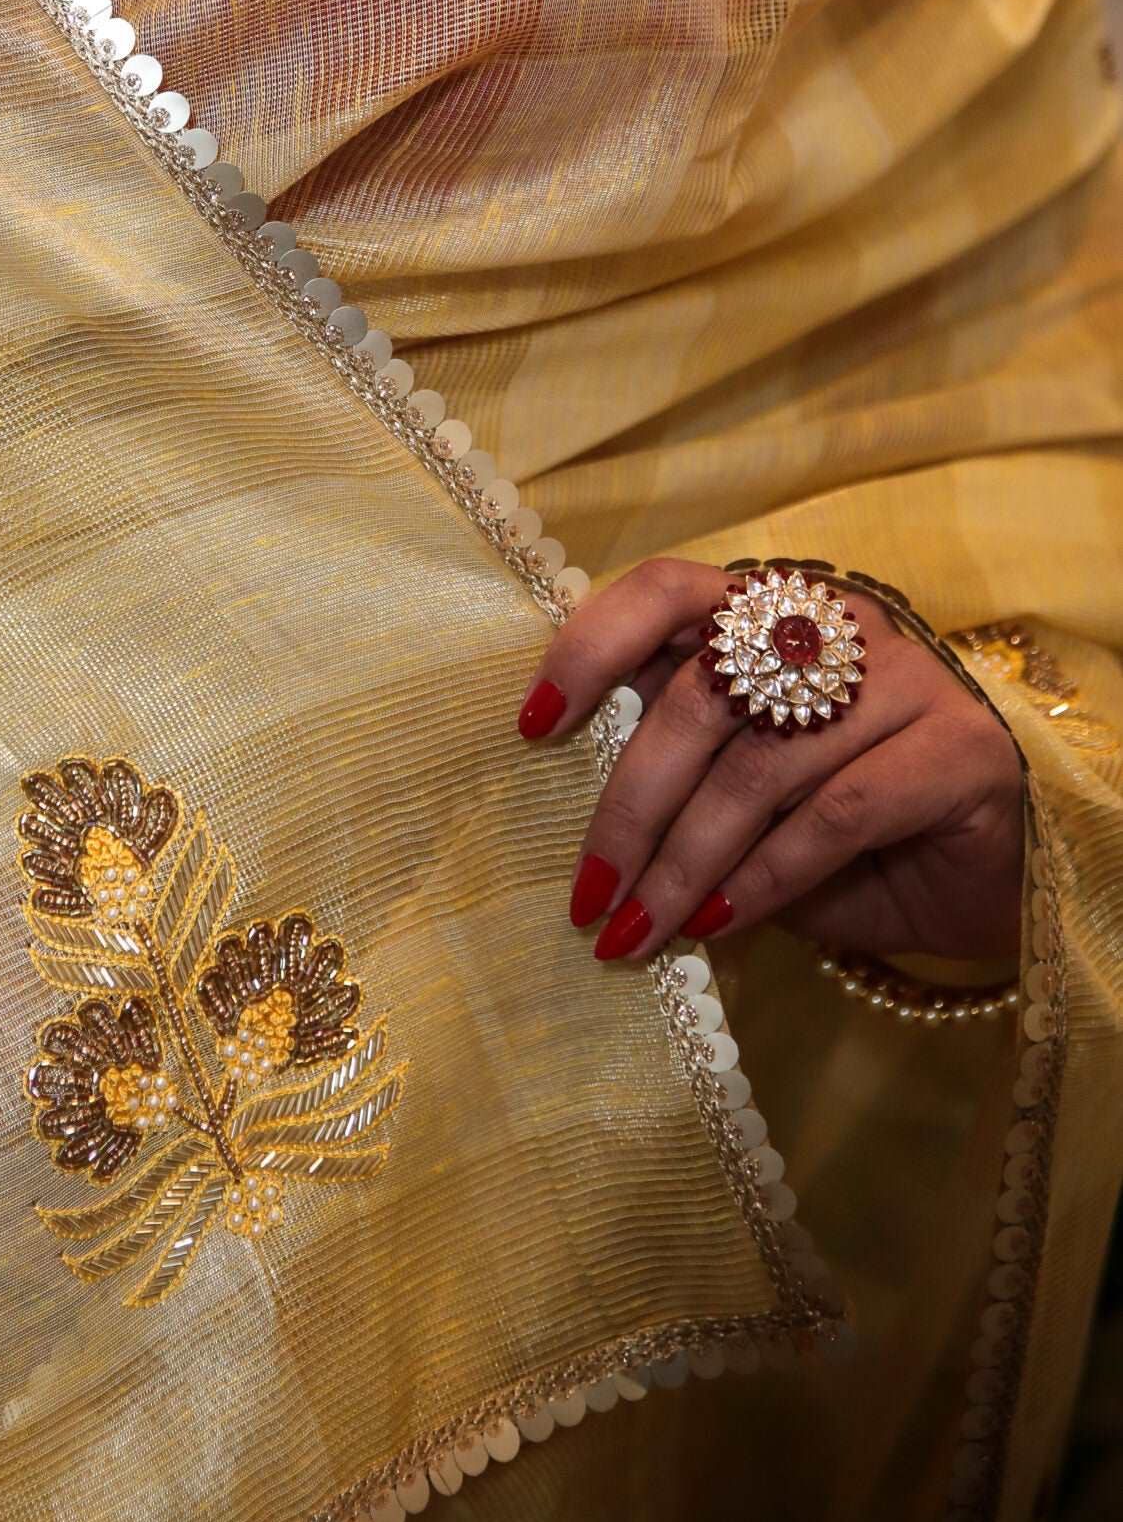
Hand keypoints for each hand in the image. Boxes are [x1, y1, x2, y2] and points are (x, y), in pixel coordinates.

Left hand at [518, 557, 1024, 962]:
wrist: (988, 882)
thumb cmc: (847, 839)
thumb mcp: (747, 799)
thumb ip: (683, 778)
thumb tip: (586, 831)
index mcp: (771, 613)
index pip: (665, 591)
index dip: (591, 646)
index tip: (533, 727)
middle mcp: (837, 626)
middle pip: (701, 695)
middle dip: (630, 804)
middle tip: (587, 891)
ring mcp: (905, 679)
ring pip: (760, 765)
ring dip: (685, 862)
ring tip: (636, 930)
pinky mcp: (960, 749)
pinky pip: (834, 813)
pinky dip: (763, 876)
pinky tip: (718, 924)